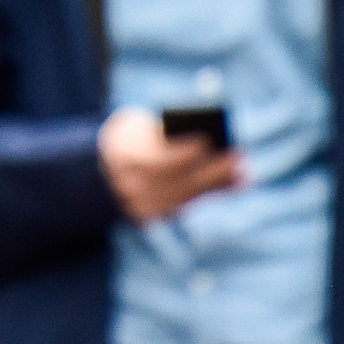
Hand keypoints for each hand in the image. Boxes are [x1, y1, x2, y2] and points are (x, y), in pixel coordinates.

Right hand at [99, 108, 245, 221]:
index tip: (207, 140)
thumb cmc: (129, 139)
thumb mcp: (136, 126)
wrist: (100, 171)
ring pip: (185, 195)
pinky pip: (187, 204)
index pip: (156, 158)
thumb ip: (163, 134)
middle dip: (210, 168)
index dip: (183, 151)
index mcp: (121, 156)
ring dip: (217, 182)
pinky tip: (234, 182)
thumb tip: (206, 143)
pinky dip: (211, 193)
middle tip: (238, 155)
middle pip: (177, 179)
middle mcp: (129, 185)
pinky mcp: (154, 216)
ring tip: (242, 169)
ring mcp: (141, 204)